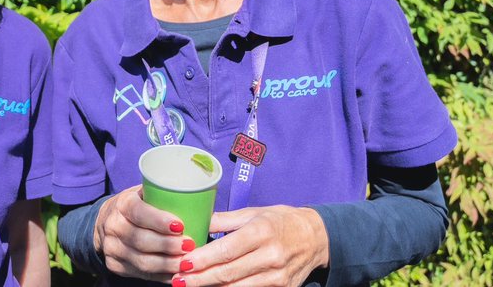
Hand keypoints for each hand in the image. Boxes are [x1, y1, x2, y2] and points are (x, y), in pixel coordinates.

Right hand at [94, 186, 192, 280]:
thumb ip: (176, 203)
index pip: (139, 212)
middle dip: (168, 246)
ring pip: (142, 261)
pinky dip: (162, 275)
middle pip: (142, 240)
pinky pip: (141, 274)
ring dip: (168, 264)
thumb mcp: (149, 196)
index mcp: (123, 203)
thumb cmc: (138, 206)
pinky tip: (176, 273)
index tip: (180, 226)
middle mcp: (114, 225)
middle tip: (190, 246)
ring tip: (187, 263)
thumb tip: (216, 219)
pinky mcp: (115, 265)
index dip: (159, 221)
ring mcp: (112, 248)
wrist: (107, 221)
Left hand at [174, 206, 328, 286]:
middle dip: (200, 279)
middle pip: (228, 272)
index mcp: (261, 231)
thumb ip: (223, 220)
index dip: (202, 259)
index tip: (182, 263)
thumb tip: (194, 221)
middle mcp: (270, 255)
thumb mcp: (253, 213)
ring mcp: (277, 276)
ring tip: (188, 286)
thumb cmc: (279, 220)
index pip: (226, 250)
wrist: (315, 237)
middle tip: (177, 280)